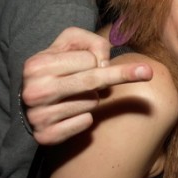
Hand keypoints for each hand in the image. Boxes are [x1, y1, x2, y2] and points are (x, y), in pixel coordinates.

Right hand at [22, 27, 152, 144]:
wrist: (30, 101)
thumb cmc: (58, 67)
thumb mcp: (70, 43)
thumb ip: (92, 41)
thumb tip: (105, 64)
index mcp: (37, 65)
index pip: (89, 59)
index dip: (96, 60)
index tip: (91, 63)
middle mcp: (35, 91)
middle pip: (94, 81)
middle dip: (117, 76)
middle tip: (147, 72)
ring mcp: (39, 116)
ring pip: (92, 102)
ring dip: (92, 98)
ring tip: (75, 96)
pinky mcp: (47, 136)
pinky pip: (86, 122)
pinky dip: (86, 118)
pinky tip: (71, 114)